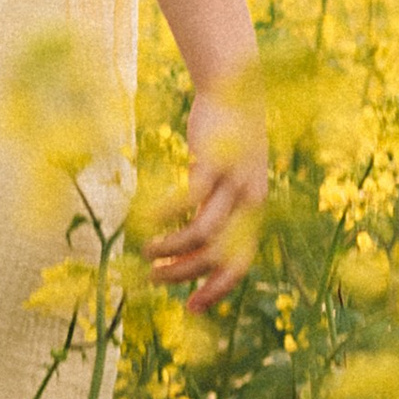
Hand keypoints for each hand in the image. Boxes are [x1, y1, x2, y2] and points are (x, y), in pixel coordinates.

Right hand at [148, 75, 267, 310]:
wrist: (235, 88)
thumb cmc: (225, 139)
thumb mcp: (224, 181)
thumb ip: (213, 210)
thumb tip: (188, 245)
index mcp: (252, 211)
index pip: (239, 264)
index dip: (217, 290)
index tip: (191, 310)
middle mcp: (249, 201)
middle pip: (218, 255)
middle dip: (185, 275)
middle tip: (154, 278)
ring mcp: (233, 181)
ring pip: (202, 232)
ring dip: (171, 248)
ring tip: (146, 250)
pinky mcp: (215, 160)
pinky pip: (190, 198)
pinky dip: (166, 213)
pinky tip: (146, 217)